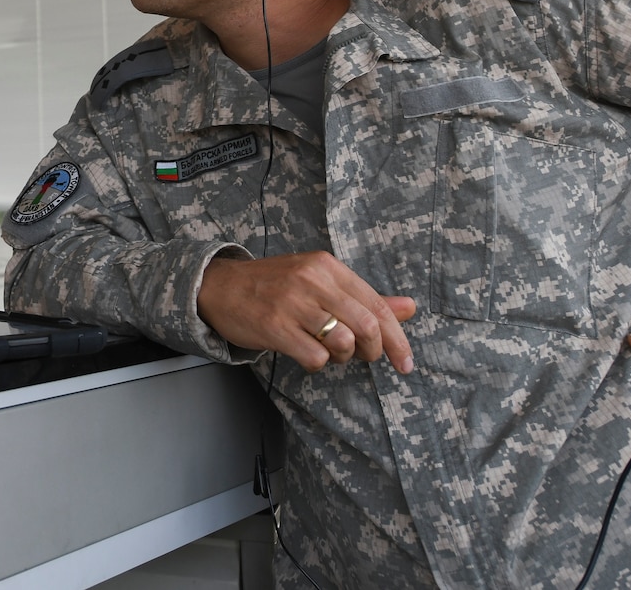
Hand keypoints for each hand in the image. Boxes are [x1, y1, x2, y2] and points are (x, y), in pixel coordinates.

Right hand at [197, 250, 416, 372]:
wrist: (220, 287)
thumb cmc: (275, 286)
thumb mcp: (320, 282)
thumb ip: (364, 297)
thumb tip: (410, 308)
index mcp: (327, 267)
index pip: (377, 305)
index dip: (397, 339)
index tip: (405, 362)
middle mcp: (312, 280)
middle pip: (366, 326)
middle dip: (374, 352)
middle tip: (364, 358)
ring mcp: (292, 303)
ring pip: (343, 343)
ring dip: (344, 358)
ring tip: (330, 352)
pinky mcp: (274, 326)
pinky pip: (315, 357)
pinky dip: (318, 363)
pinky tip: (306, 354)